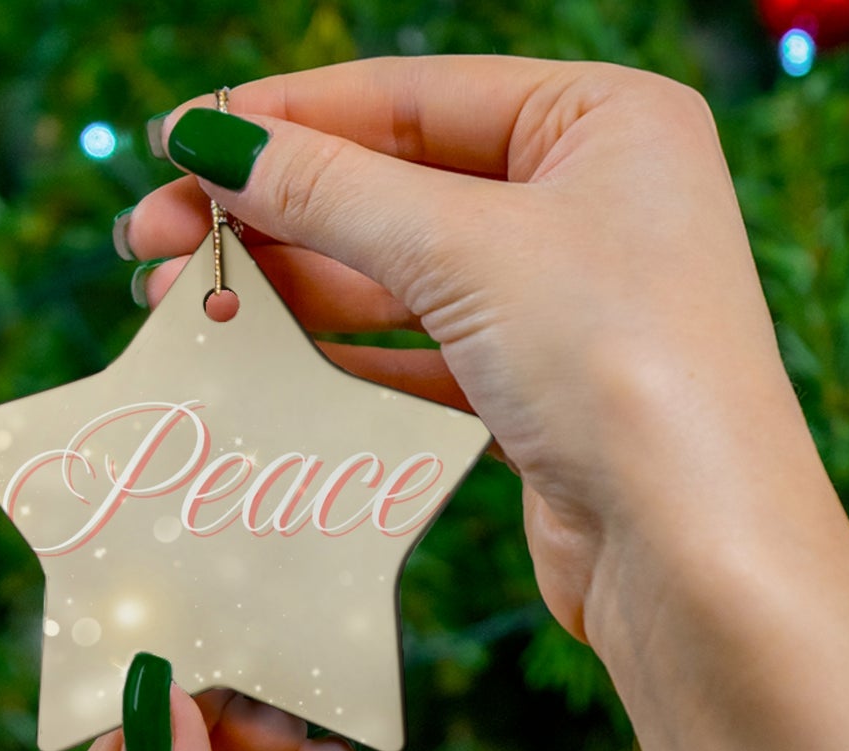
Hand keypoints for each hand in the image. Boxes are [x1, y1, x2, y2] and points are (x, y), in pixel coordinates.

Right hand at [123, 56, 818, 644]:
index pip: (410, 96)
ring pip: (402, 276)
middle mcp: (593, 201)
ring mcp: (568, 301)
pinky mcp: (542, 392)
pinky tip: (264, 360)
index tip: (176, 142)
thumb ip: (332, 190)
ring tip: (186, 301)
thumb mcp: (466, 249)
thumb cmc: (619, 366)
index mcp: (604, 120)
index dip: (285, 118)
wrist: (695, 556)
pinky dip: (343, 356)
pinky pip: (422, 353)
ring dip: (293, 288)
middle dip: (273, 212)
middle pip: (397, 186)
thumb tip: (211, 141)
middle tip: (153, 239)